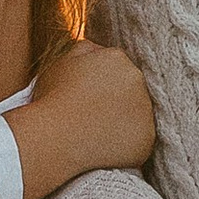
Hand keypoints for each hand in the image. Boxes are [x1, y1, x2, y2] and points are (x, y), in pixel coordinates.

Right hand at [10, 38, 156, 198]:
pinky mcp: (147, 137)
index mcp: (116, 58)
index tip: (90, 99)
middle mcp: (136, 79)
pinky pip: (141, 140)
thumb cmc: (52, 100)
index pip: (118, 68)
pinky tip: (106, 148)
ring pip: (139, 115)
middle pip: (132, 89)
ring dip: (124, 123)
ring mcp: (145, 109)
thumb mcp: (61, 63)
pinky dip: (128, 145)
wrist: (52, 139)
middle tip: (95, 118)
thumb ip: (85, 50)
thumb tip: (99, 50)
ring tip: (98, 134)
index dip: (104, 85)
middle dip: (118, 102)